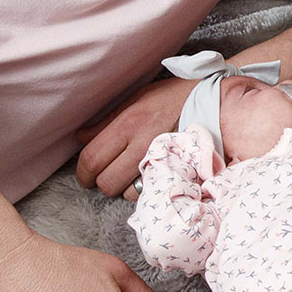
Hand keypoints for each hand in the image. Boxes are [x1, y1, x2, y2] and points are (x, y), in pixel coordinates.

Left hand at [76, 75, 195, 199]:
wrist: (211, 101)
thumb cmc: (170, 98)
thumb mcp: (134, 100)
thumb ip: (105, 121)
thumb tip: (80, 138)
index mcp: (128, 124)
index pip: (92, 159)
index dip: (83, 173)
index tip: (85, 175)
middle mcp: (141, 144)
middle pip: (107, 182)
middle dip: (101, 183)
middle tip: (105, 176)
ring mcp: (160, 160)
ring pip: (126, 192)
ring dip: (123, 188)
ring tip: (130, 174)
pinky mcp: (174, 170)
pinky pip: (149, 191)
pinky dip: (143, 189)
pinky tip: (147, 176)